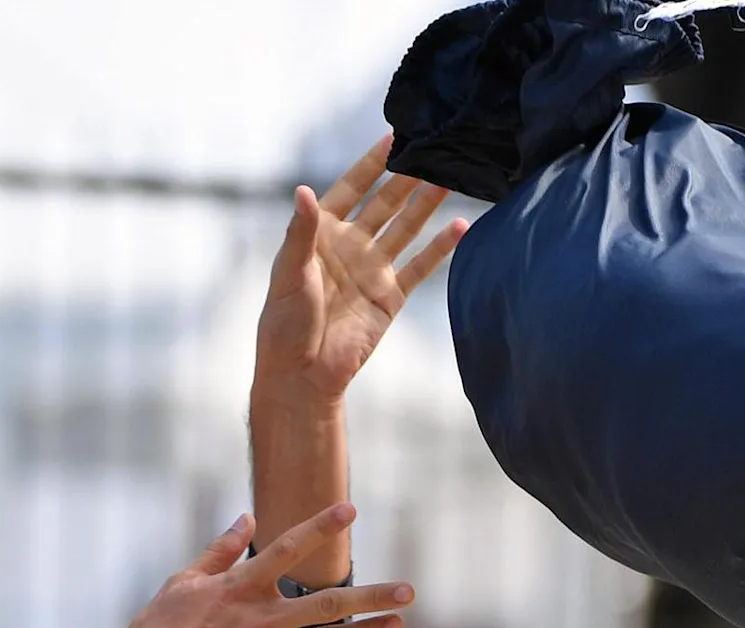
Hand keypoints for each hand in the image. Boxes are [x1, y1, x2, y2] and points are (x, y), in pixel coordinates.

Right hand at [6, 505, 406, 627]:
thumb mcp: (183, 582)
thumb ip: (220, 551)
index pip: (287, 549)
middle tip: (408, 591)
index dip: (319, 527)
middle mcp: (258, 619)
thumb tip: (248, 517)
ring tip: (397, 626)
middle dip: (371, 596)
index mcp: (239, 587)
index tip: (350, 509)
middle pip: (326, 603)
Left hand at [253, 137, 469, 404]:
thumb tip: (303, 191)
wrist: (302, 374)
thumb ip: (301, 232)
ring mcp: (373, 269)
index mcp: (322, 233)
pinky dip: (440, 248)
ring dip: (426, 204)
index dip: (372, 163)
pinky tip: (461, 226)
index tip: (394, 136)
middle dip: (408, 177)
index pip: (352, 187)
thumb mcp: (289, 272)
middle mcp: (351, 245)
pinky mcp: (390, 296)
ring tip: (450, 176)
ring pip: (406, 228)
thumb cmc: (284, 323)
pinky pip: (420, 266)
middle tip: (434, 148)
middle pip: (385, 203)